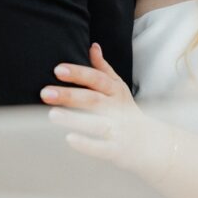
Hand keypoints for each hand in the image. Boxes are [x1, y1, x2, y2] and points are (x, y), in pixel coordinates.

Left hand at [42, 43, 175, 175]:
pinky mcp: (117, 150)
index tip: (58, 70)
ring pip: (97, 123)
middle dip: (69, 96)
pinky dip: (87, 144)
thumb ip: (104, 69)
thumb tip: (93, 46)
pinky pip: (102, 148)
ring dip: (75, 119)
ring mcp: (119, 130)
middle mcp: (117, 109)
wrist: (153, 143)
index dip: (79, 74)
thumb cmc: (126, 112)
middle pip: (93, 100)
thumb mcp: (118, 88)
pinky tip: (69, 139)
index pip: (97, 79)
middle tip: (44, 93)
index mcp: (116, 92)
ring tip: (51, 114)